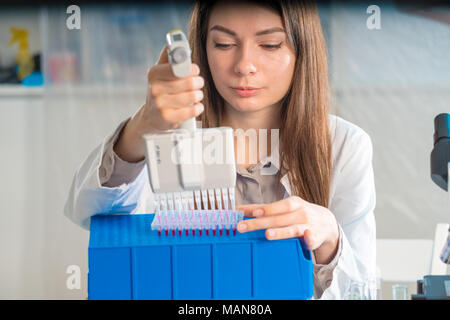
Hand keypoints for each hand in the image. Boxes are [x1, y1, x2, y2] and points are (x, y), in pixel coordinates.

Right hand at [114, 44, 204, 161]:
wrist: (151, 116)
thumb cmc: (161, 90)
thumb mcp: (161, 72)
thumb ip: (169, 57)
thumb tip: (173, 41)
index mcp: (154, 73)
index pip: (178, 67)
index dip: (191, 69)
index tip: (195, 70)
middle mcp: (154, 88)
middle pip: (188, 82)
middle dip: (198, 82)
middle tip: (199, 83)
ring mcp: (160, 104)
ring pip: (192, 96)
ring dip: (199, 95)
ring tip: (197, 95)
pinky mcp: (167, 118)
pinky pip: (191, 111)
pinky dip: (198, 108)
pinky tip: (196, 106)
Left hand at [236, 196, 339, 264]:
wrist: (326, 222)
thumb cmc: (300, 214)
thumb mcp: (285, 208)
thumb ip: (264, 210)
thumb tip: (239, 210)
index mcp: (291, 204)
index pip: (274, 206)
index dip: (262, 209)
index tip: (248, 212)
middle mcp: (299, 213)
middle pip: (277, 219)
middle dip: (259, 223)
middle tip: (243, 227)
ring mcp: (307, 225)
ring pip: (292, 229)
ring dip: (281, 231)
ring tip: (268, 235)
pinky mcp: (314, 238)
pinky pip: (311, 239)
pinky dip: (308, 237)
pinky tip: (306, 236)